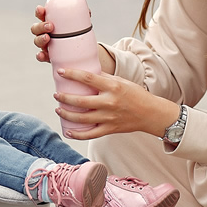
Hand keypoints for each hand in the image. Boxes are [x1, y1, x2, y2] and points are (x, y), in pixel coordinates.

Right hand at [32, 5, 116, 72]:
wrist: (78, 51)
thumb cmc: (74, 34)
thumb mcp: (77, 25)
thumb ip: (81, 18)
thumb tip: (88, 12)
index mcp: (50, 22)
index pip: (41, 15)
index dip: (39, 12)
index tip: (42, 10)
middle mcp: (44, 33)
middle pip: (36, 28)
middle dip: (41, 26)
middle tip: (50, 26)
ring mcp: (45, 45)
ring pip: (37, 41)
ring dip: (40, 39)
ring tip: (47, 38)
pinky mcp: (47, 56)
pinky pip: (41, 56)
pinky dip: (40, 56)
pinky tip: (42, 55)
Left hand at [51, 67, 176, 139]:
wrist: (150, 114)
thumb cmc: (135, 95)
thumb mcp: (121, 81)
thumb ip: (104, 78)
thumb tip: (86, 72)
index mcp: (112, 87)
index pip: (88, 78)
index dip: (72, 75)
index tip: (61, 72)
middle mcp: (110, 102)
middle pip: (81, 101)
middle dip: (64, 98)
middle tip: (56, 95)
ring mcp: (109, 117)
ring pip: (82, 118)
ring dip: (66, 114)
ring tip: (58, 109)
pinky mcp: (110, 129)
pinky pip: (90, 134)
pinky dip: (77, 135)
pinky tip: (68, 131)